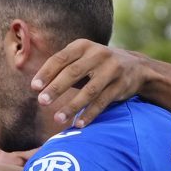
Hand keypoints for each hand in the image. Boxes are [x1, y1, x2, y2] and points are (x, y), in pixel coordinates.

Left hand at [33, 39, 150, 128]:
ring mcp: (111, 70)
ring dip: (72, 106)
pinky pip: (103, 102)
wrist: (135, 67)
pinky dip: (90, 114)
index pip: (60, 58)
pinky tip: (79, 124)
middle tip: (41, 102)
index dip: (47, 73)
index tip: (34, 87)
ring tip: (57, 118)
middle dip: (56, 88)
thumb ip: (62, 68)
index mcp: (83, 46)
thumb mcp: (81, 58)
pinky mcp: (120, 86)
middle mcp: (98, 54)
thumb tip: (35, 86)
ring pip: (89, 90)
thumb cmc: (97, 65)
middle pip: (73, 73)